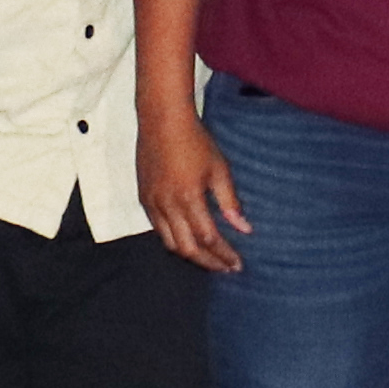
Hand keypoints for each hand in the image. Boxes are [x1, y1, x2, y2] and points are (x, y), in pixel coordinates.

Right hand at [140, 87, 248, 273]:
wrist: (162, 121)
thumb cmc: (195, 141)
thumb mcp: (219, 169)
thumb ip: (230, 202)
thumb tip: (244, 229)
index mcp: (189, 199)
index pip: (208, 238)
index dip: (223, 255)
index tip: (237, 264)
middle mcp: (167, 206)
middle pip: (187, 248)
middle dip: (208, 262)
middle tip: (226, 267)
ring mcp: (152, 204)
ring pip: (170, 243)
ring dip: (191, 254)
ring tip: (209, 258)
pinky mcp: (144, 199)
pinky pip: (158, 229)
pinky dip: (174, 240)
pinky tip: (188, 239)